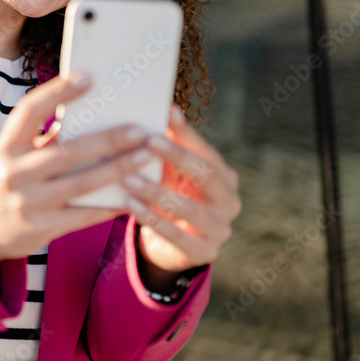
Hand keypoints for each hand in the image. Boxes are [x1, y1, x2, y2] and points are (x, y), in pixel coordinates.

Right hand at [0, 73, 153, 267]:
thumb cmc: (7, 181)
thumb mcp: (12, 155)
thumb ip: (42, 138)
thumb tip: (91, 115)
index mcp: (5, 146)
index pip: (29, 112)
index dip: (57, 92)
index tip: (88, 78)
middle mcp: (12, 172)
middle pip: (66, 151)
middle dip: (107, 140)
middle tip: (139, 130)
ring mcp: (26, 202)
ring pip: (80, 184)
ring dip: (117, 170)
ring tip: (145, 156)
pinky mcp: (40, 228)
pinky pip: (82, 215)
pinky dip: (109, 205)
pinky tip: (133, 196)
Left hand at [121, 104, 241, 275]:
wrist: (170, 244)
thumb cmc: (169, 195)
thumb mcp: (169, 171)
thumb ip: (169, 144)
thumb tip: (165, 107)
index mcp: (224, 177)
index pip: (207, 151)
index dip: (187, 135)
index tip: (164, 115)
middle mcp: (230, 202)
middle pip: (207, 175)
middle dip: (178, 156)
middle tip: (147, 140)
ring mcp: (221, 229)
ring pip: (192, 208)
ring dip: (158, 192)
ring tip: (128, 178)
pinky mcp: (205, 253)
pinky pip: (178, 236)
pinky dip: (154, 220)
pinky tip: (131, 206)